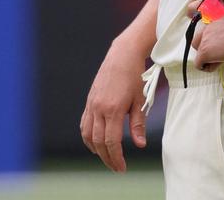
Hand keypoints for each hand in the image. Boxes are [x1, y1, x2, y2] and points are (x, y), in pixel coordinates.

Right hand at [80, 40, 148, 172]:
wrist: (122, 55)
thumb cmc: (134, 77)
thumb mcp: (139, 100)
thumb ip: (138, 124)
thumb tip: (140, 145)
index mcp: (113, 109)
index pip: (111, 141)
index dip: (116, 157)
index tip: (122, 168)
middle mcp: (99, 108)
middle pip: (98, 141)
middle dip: (107, 157)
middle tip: (117, 168)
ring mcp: (92, 104)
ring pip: (88, 134)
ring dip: (96, 149)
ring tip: (107, 158)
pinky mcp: (89, 101)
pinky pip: (84, 123)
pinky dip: (88, 137)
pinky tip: (95, 143)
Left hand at [192, 12, 223, 71]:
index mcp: (215, 22)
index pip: (205, 33)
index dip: (212, 42)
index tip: (221, 45)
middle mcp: (206, 30)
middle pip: (197, 43)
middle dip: (207, 50)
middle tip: (221, 53)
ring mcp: (204, 41)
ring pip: (199, 53)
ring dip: (209, 59)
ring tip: (223, 59)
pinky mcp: (205, 52)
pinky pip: (199, 64)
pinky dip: (208, 67)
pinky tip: (220, 64)